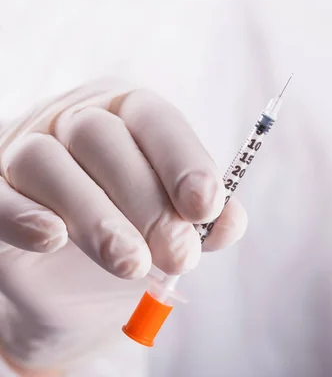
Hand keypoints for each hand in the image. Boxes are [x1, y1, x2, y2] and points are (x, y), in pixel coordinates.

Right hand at [0, 79, 246, 371]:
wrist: (72, 288)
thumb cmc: (133, 239)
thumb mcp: (175, 228)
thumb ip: (205, 222)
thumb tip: (231, 222)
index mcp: (128, 118)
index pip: (155, 118)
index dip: (183, 160)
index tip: (207, 207)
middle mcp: (75, 122)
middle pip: (103, 137)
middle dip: (147, 200)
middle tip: (179, 254)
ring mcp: (24, 152)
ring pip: (48, 162)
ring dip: (96, 215)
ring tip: (132, 264)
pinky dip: (24, 215)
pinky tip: (53, 239)